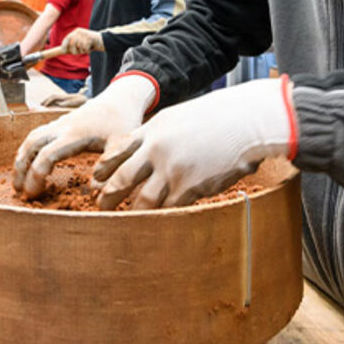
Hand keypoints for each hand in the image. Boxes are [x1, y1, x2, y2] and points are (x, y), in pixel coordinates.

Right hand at [14, 75, 156, 195]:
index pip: (47, 155)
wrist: (121, 99)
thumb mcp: (124, 144)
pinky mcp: (60, 123)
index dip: (36, 175)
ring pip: (31, 137)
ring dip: (21, 158)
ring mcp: (59, 123)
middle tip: (17, 190)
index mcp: (75, 134)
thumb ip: (111, 164)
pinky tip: (28, 163)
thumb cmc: (123, 122)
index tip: (33, 193)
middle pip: (31, 144)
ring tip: (18, 180)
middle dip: (20, 167)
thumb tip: (96, 188)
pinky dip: (28, 149)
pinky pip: (37, 134)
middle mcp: (62, 127)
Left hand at [61, 28, 103, 54]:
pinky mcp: (90, 37)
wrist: (102, 41)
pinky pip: (85, 47)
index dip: (64, 45)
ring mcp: (84, 33)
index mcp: (75, 32)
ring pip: (79, 46)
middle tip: (80, 52)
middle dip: (75, 51)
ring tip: (87, 48)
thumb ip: (72, 46)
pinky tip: (91, 47)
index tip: (63, 51)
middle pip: (72, 44)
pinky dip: (88, 50)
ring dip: (83, 50)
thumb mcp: (80, 44)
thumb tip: (62, 51)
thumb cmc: (89, 44)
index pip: (67, 39)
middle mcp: (78, 31)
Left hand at [93, 78, 295, 209]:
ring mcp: (172, 169)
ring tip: (127, 223)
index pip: (117, 152)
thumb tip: (148, 149)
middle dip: (109, 196)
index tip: (96, 181)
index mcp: (152, 130)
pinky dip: (162, 219)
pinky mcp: (191, 186)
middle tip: (101, 207)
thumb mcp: (179, 117)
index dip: (104, 169)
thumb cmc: (217, 117)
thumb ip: (160, 133)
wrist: (247, 120)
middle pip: (122, 178)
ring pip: (143, 200)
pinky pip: (170, 209)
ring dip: (134, 214)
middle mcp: (156, 150)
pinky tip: (157, 226)